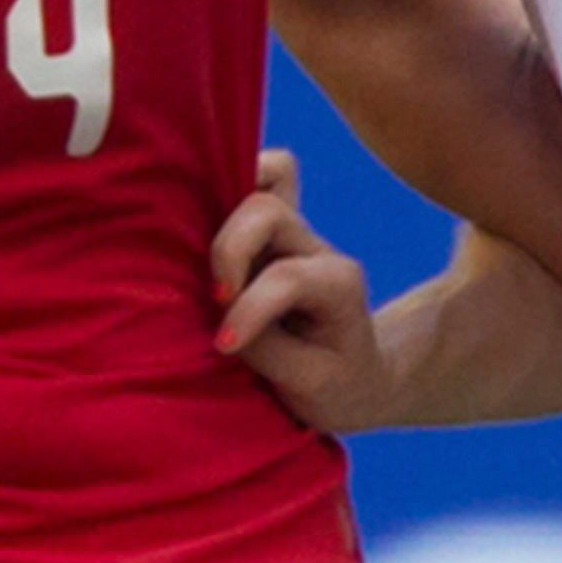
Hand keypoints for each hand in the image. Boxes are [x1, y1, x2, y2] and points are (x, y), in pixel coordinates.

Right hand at [211, 150, 396, 433]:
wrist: (359, 378)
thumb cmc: (336, 385)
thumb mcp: (311, 386)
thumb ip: (266, 350)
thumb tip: (220, 315)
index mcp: (339, 285)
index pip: (286, 276)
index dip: (249, 309)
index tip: (224, 345)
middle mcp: (317, 249)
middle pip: (268, 211)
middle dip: (229, 251)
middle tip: (216, 299)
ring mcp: (296, 233)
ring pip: (267, 176)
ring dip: (224, 209)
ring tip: (202, 256)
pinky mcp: (273, 232)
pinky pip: (262, 178)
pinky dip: (230, 186)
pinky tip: (205, 224)